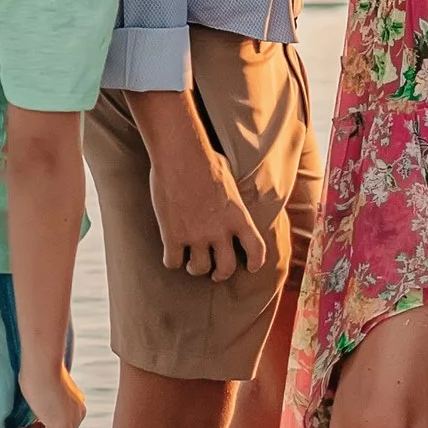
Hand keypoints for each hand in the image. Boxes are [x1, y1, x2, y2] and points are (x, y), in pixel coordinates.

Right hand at [15, 361, 86, 427]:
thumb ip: (45, 407)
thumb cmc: (37, 371)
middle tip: (24, 426)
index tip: (27, 422)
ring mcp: (72, 423)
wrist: (40, 363)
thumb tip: (34, 421)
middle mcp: (78, 416)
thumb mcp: (43, 392)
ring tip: (23, 427)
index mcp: (75, 406)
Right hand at [150, 146, 267, 280]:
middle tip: (214, 273)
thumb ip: (234, 202)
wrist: (181, 154)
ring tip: (190, 262)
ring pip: (199, 269)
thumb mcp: (231, 182)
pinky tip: (171, 253)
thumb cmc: (206, 160)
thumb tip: (233, 206)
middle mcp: (220, 230)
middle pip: (226, 268)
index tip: (251, 268)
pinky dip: (171, 261)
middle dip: (220, 273)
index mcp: (239, 216)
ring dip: (195, 268)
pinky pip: (172, 262)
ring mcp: (196, 235)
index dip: (256, 263)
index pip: (257, 250)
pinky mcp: (172, 235)